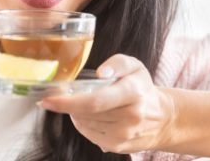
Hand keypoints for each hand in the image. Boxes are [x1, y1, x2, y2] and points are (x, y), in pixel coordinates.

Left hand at [40, 54, 175, 153]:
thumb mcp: (134, 66)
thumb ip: (117, 63)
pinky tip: (88, 115)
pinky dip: (83, 124)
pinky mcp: (118, 146)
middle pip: (86, 113)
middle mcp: (130, 116)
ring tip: (80, 103)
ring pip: (85, 124)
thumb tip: (101, 72)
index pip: (94, 101)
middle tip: (57, 97)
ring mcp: (124, 135)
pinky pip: (90, 135)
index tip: (47, 100)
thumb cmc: (142, 87)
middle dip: (67, 105)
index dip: (67, 102)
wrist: (163, 118)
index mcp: (132, 93)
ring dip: (75, 113)